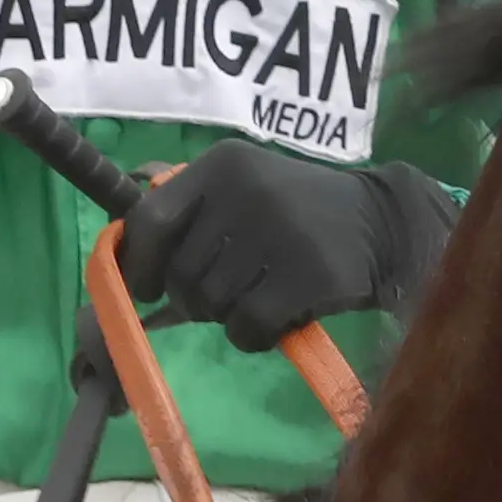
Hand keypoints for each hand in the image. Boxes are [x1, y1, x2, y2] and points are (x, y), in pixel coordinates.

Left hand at [117, 143, 456, 351]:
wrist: (382, 226)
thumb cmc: (296, 213)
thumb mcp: (243, 186)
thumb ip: (185, 209)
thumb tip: (118, 255)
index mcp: (221, 166)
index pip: (151, 221)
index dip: (139, 264)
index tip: (149, 287)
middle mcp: (245, 191)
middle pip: (181, 274)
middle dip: (195, 298)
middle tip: (227, 292)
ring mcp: (278, 233)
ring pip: (212, 305)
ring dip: (228, 316)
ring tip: (259, 296)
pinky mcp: (306, 275)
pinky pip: (247, 328)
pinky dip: (253, 336)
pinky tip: (276, 319)